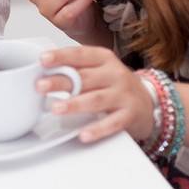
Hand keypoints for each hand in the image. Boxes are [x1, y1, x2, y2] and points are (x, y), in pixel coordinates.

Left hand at [39, 44, 155, 143]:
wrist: (148, 101)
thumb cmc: (114, 84)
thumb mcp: (97, 70)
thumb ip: (74, 69)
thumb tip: (42, 71)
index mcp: (103, 59)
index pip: (80, 54)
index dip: (61, 56)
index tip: (43, 60)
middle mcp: (115, 74)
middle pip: (84, 77)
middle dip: (61, 81)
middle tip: (40, 86)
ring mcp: (123, 95)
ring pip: (97, 99)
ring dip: (75, 104)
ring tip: (56, 108)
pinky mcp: (130, 115)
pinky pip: (112, 123)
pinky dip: (97, 129)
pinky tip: (83, 134)